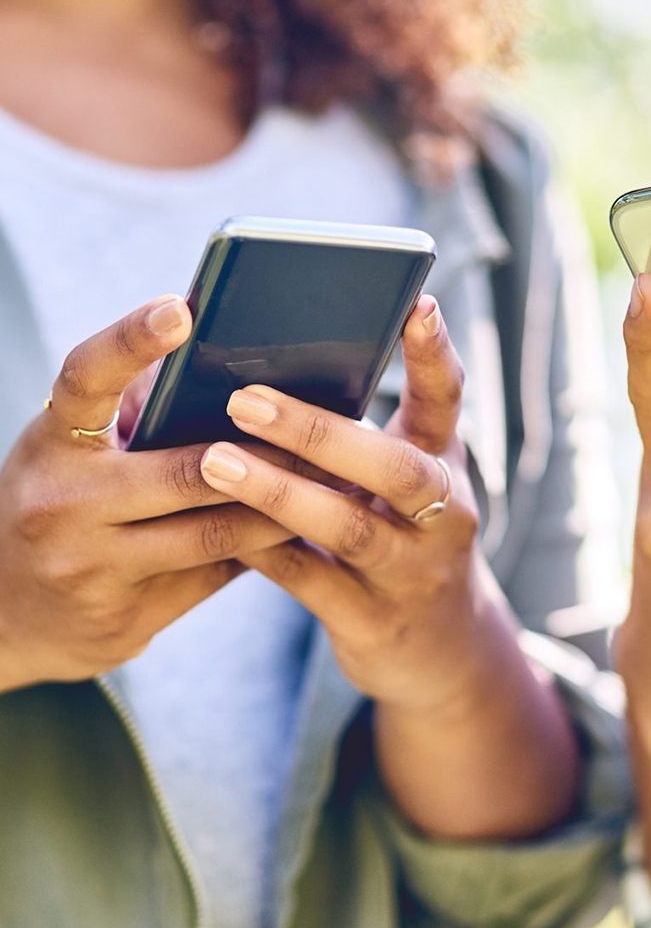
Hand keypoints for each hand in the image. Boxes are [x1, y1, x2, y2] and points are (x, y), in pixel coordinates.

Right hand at [0, 296, 292, 692]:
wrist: (5, 618)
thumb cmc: (61, 508)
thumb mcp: (74, 455)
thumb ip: (134, 415)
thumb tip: (229, 366)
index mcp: (50, 446)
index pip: (83, 380)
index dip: (130, 340)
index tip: (181, 307)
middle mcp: (62, 505)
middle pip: (189, 472)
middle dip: (267, 452)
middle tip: (330, 427)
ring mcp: (92, 569)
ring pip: (216, 533)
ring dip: (284, 507)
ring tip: (340, 482)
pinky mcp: (126, 620)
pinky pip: (216, 576)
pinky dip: (264, 551)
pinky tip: (309, 532)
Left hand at [199, 296, 490, 706]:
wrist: (442, 649)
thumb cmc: (405, 542)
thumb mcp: (405, 490)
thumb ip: (364, 442)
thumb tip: (267, 374)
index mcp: (447, 467)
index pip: (448, 401)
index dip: (435, 354)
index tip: (415, 302)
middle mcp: (444, 516)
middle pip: (399, 469)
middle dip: (323, 433)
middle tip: (245, 399)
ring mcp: (413, 572)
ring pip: (350, 528)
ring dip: (280, 493)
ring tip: (213, 461)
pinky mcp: (375, 622)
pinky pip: (313, 583)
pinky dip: (263, 551)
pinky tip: (215, 525)